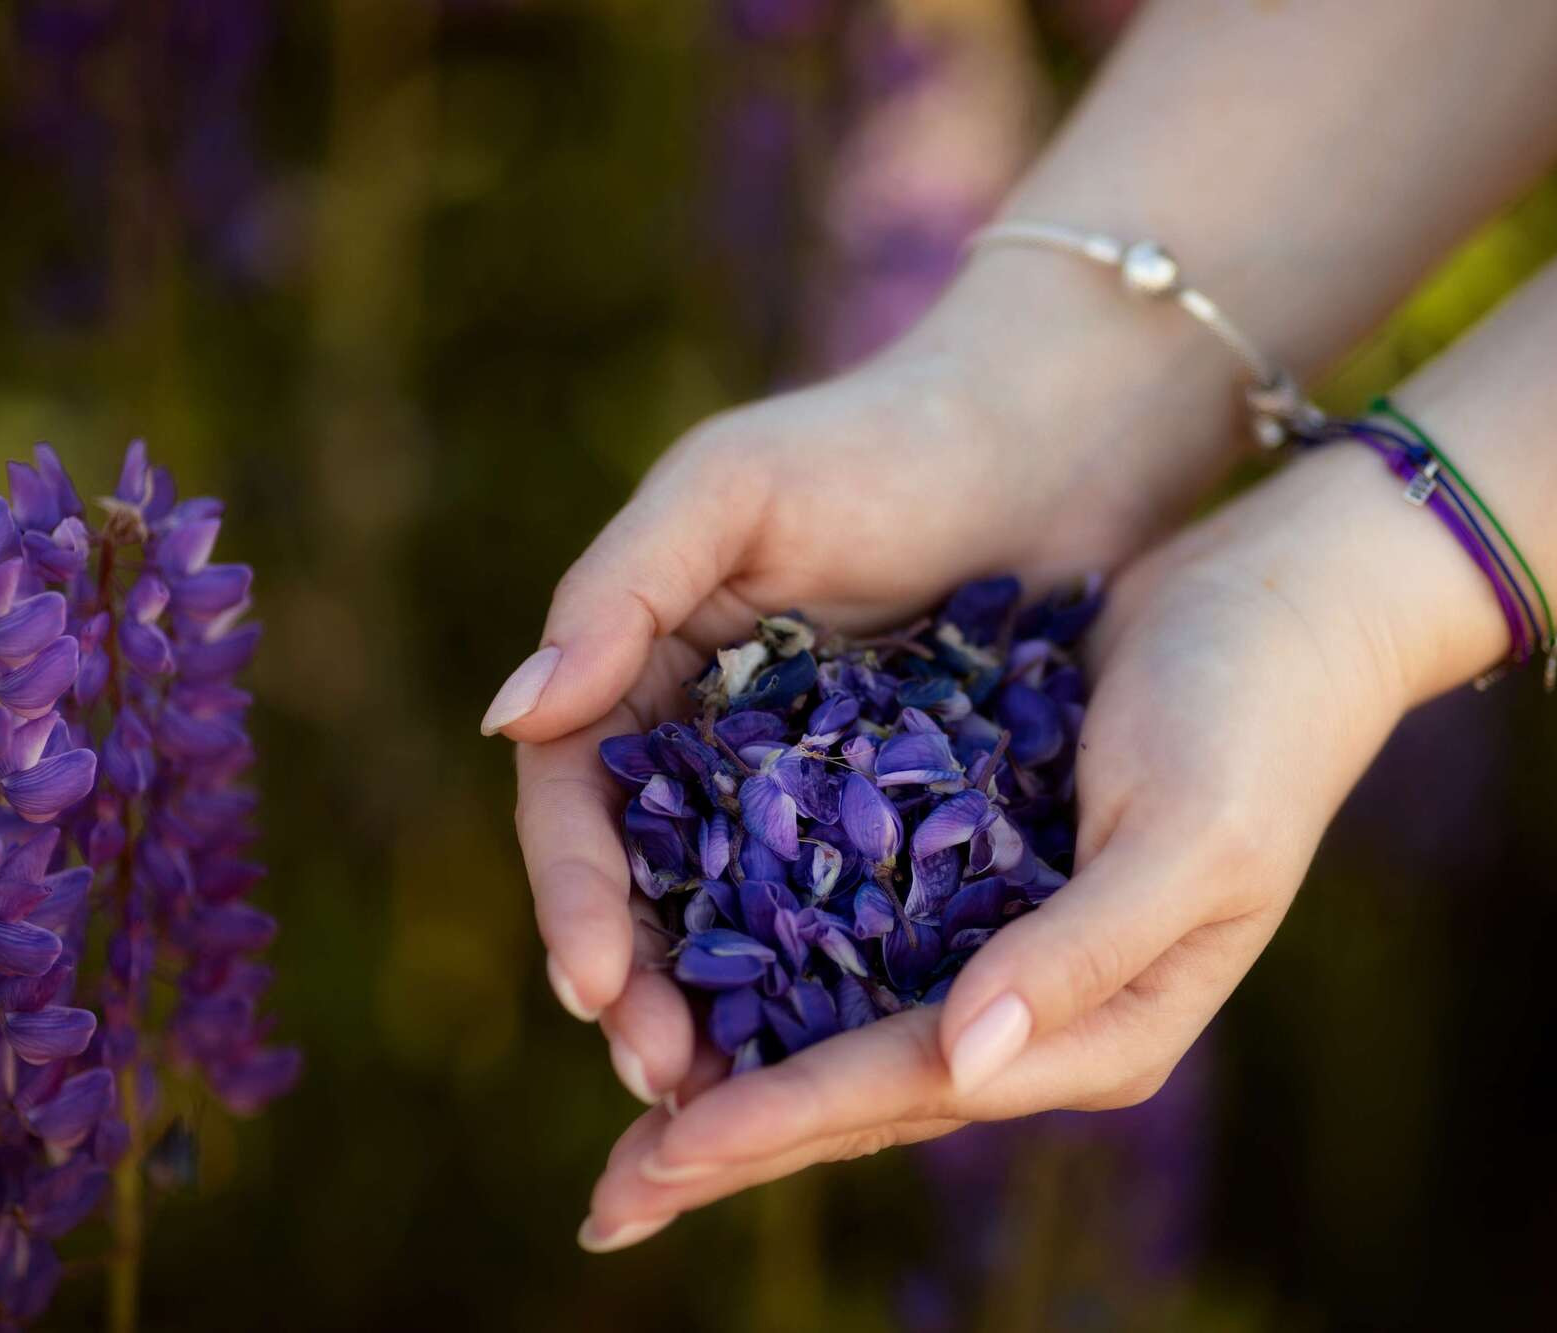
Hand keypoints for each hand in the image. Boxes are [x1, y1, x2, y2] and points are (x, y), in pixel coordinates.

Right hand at [500, 254, 1247, 1108]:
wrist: (1046, 443)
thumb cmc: (879, 443)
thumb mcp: (729, 490)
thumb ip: (617, 592)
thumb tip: (511, 716)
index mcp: (644, 668)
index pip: (578, 800)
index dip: (575, 895)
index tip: (594, 985)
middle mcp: (708, 741)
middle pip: (648, 886)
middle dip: (642, 987)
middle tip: (664, 1079)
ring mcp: (801, 786)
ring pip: (740, 920)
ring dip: (726, 1012)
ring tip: (736, 1099)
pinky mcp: (894, 815)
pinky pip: (847, 911)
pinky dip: (831, 982)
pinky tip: (846, 1051)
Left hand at [573, 445, 1493, 1249]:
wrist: (1285, 608)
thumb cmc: (1256, 724)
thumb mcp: (1189, 839)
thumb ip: (1079, 954)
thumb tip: (963, 1060)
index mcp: (1101, 1030)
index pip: (912, 1086)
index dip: (782, 1121)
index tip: (662, 1156)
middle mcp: (1044, 1012)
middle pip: (867, 1091)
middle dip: (740, 1141)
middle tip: (612, 1200)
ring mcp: (1010, 950)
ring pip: (851, 1032)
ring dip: (747, 1074)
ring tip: (637, 1123)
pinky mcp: (983, 879)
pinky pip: (863, 947)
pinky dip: (783, 975)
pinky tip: (702, 981)